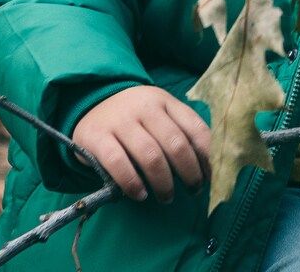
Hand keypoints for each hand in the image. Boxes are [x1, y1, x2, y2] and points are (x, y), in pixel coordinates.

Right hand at [72, 85, 211, 201]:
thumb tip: (207, 165)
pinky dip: (132, 183)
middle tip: (192, 190)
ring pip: (150, 156)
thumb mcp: (159, 114)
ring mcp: (120, 121)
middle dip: (189, 173)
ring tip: (166, 197)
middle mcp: (145, 107)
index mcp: (165, 101)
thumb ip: (180, 131)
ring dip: (163, 182)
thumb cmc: (134, 117)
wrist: (91, 103)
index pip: (195, 128)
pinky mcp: (97, 136)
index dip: (206, 157)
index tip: (209, 177)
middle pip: (176, 144)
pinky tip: (140, 194)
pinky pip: (118, 163)